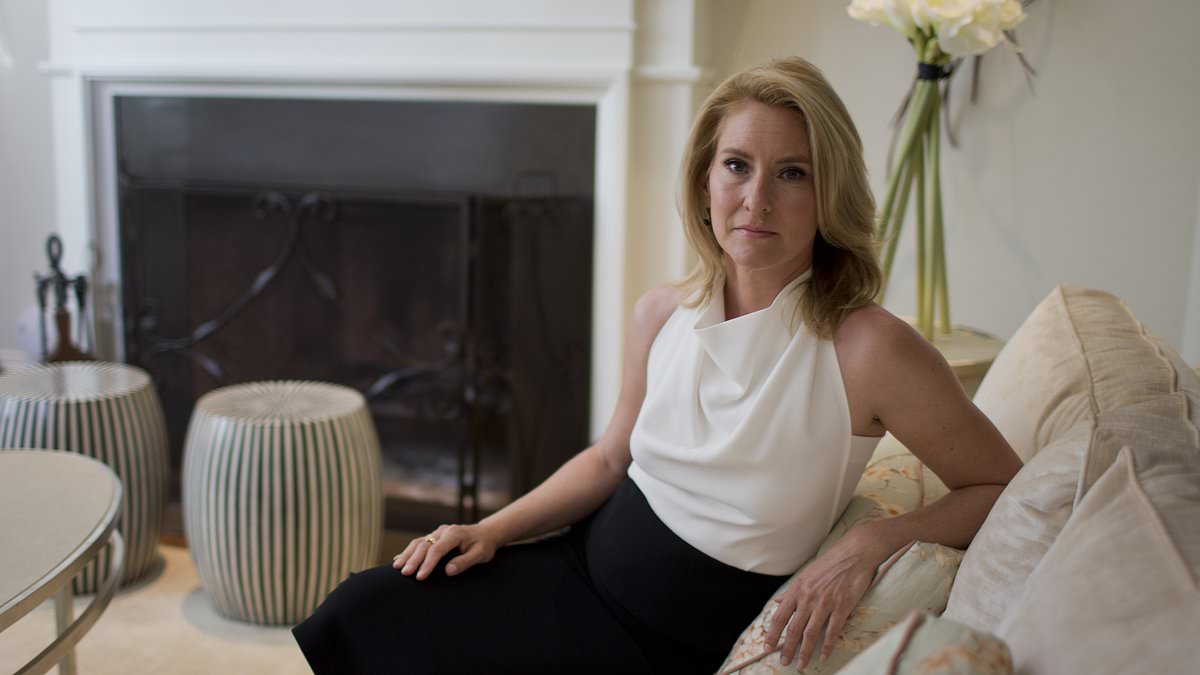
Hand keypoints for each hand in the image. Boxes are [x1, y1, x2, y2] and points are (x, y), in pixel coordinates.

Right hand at [391, 523, 500, 579]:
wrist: (485, 534)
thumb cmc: (483, 545)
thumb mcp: (481, 554)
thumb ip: (465, 561)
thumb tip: (448, 570)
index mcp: (455, 534)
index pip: (437, 549)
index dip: (427, 563)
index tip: (420, 577)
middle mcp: (443, 531)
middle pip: (424, 545)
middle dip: (413, 560)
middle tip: (405, 574)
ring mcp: (437, 533)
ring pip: (418, 542)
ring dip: (407, 555)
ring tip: (397, 568)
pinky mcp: (434, 537)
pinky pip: (418, 543)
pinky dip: (408, 552)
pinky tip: (398, 561)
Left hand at [764, 525, 893, 669]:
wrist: (853, 553)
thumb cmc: (829, 564)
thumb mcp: (805, 575)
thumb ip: (791, 592)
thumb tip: (777, 602)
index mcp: (797, 590)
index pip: (779, 616)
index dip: (772, 634)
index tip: (767, 648)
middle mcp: (808, 598)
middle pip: (793, 629)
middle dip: (787, 648)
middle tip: (784, 662)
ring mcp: (825, 603)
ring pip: (811, 633)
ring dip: (805, 652)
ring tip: (801, 665)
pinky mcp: (842, 606)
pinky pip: (832, 631)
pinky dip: (827, 646)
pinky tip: (824, 657)